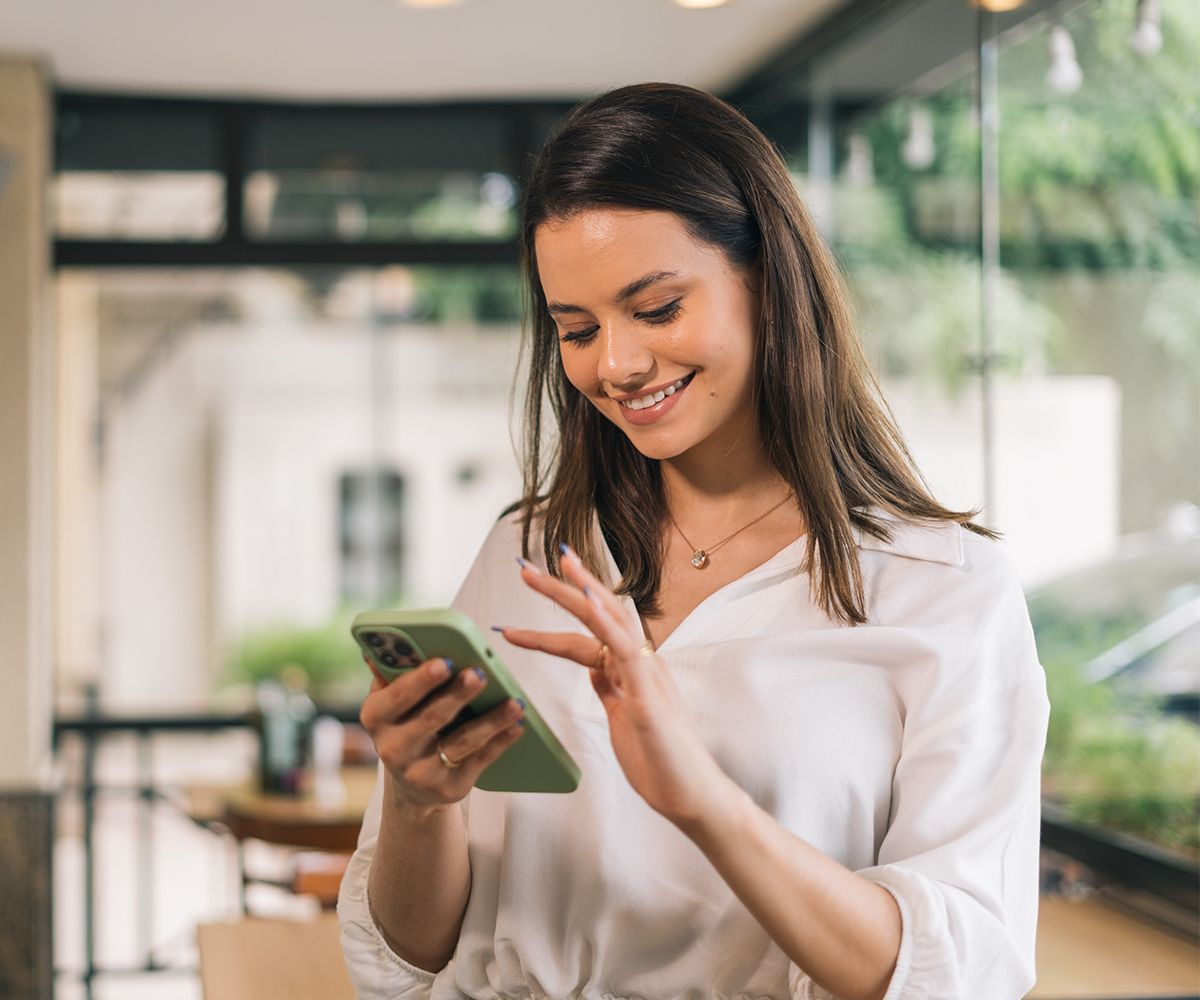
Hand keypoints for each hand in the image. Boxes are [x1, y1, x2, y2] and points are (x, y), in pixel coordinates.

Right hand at [358, 655, 524, 816]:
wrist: (410, 784)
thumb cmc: (405, 724)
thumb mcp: (390, 701)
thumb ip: (393, 670)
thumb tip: (390, 638)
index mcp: (376, 717)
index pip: (398, 696)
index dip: (421, 680)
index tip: (445, 661)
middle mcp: (393, 748)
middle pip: (432, 718)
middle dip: (458, 694)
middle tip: (480, 674)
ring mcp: (421, 771)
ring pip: (462, 741)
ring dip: (491, 720)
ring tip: (514, 702)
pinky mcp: (449, 787)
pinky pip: (480, 760)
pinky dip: (501, 741)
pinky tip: (517, 725)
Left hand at [497, 546, 732, 829]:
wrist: (691, 796)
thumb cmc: (660, 761)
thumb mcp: (623, 718)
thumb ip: (610, 689)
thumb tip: (593, 669)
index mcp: (631, 668)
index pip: (589, 630)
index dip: (560, 611)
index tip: (532, 587)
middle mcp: (640, 662)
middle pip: (597, 613)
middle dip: (561, 588)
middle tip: (525, 567)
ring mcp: (647, 674)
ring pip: (611, 620)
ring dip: (579, 592)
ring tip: (552, 567)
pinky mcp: (649, 693)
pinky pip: (625, 649)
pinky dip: (606, 621)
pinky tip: (588, 601)